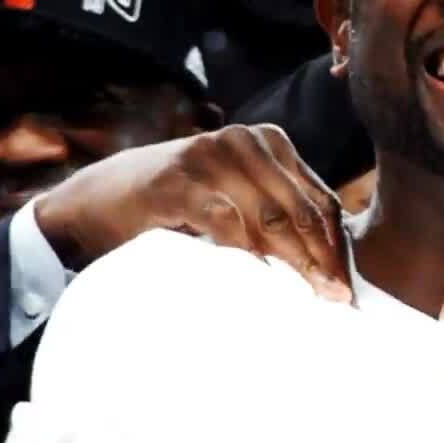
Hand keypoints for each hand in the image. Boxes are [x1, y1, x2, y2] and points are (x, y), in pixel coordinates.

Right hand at [35, 124, 351, 301]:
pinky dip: (247, 255)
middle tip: (337, 301)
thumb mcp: (235, 200)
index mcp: (268, 141)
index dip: (338, 247)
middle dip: (323, 260)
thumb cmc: (176, 208)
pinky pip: (226, 223)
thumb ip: (277, 213)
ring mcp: (210, 156)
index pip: (318, 199)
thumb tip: (331, 263)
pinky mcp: (178, 181)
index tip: (347, 291)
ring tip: (311, 299)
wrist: (97, 203)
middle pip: (302, 209)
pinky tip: (261, 284)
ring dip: (295, 263)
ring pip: (271, 217)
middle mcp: (244, 140)